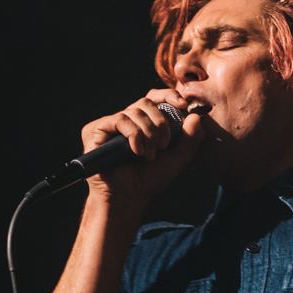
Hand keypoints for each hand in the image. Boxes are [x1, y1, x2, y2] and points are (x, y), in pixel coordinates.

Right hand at [81, 88, 202, 205]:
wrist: (128, 196)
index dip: (168, 96)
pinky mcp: (97, 129)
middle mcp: (127, 120)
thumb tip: (196, 117)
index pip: (155, 98)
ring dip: (147, 134)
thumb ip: (191, 140)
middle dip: (160, 123)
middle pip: (146, 102)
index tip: (182, 104)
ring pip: (135, 111)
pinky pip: (120, 120)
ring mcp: (111, 124)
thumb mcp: (177, 159)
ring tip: (148, 156)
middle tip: (163, 145)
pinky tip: (136, 151)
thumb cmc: (149, 179)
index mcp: (144, 122)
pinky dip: (133, 134)